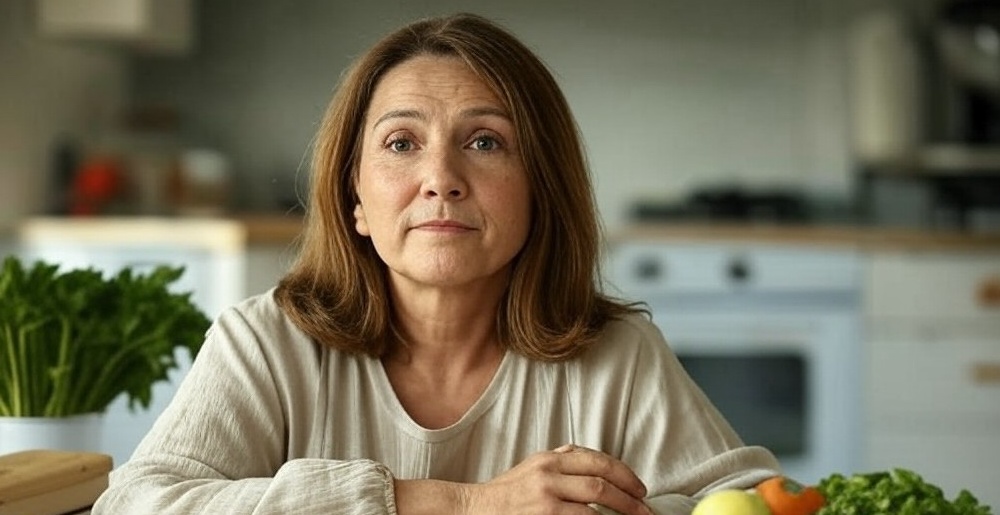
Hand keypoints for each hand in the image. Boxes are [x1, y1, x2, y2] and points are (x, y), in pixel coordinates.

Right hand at [462, 444, 653, 514]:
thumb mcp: (533, 468)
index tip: (640, 489)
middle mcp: (549, 472)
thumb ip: (561, 461)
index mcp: (549, 458)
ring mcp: (547, 495)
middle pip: (602, 478)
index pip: (597, 459)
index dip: (625, 473)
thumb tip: (596, 464)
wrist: (472, 509)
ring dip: (622, 511)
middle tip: (646, 509)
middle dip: (630, 495)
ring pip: (597, 499)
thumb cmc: (505, 495)